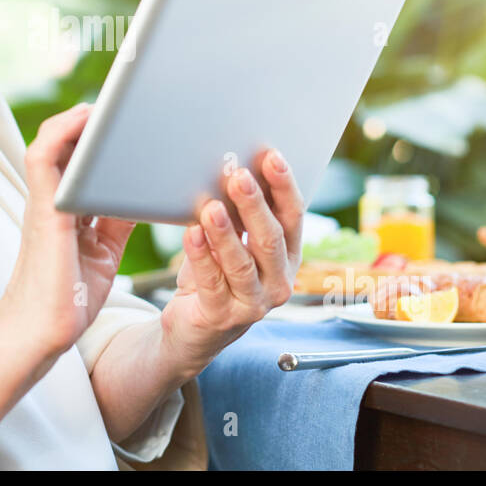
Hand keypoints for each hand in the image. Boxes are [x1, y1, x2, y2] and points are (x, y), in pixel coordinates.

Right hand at [0, 103, 137, 358]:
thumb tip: (144, 190)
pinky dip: (62, 131)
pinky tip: (87, 118)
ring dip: (79, 118)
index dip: (100, 135)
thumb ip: (116, 218)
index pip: (82, 159)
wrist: (39, 336)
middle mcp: (53, 198)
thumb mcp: (103, 250)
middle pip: (70, 144)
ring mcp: (45, 201)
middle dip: (95, 120)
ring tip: (108, 101)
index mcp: (67, 208)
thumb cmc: (66, 299)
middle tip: (126, 98)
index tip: (127, 116)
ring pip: (54, 142)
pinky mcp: (43, 208)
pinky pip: (44, 157)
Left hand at [160, 147, 303, 376]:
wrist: (193, 328)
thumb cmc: (216, 274)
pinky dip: (201, 256)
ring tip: (211, 206)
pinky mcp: (222, 317)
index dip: (284, 186)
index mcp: (288, 257)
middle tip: (238, 175)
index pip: (293, 217)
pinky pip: (211, 283)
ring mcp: (253, 304)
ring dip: (226, 232)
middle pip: (270, 238)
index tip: (271, 157)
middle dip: (254, 204)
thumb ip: (237, 214)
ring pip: (242, 263)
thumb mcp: (232, 241)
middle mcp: (278, 281)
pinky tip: (192, 234)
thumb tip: (232, 167)